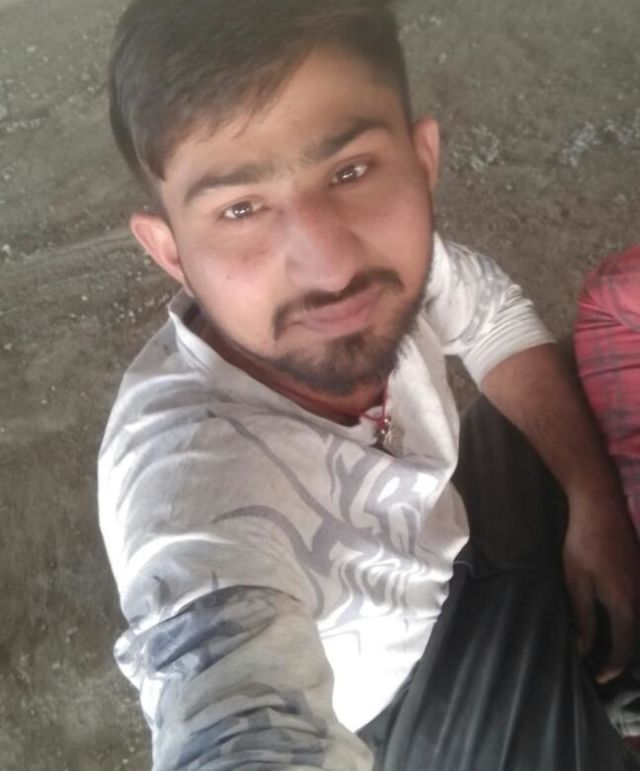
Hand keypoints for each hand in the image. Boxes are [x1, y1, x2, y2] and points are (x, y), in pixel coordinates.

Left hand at [563, 487, 639, 681]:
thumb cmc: (584, 545)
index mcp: (626, 605)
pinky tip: (613, 620)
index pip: (623, 648)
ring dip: (625, 637)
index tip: (599, 678)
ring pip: (637, 622)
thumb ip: (584, 618)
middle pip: (634, 637)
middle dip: (620, 656)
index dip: (611, 667)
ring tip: (605, 648)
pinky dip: (627, 619)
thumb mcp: (577, 584)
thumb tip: (583, 649)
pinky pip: (637, 605)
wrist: (600, 507)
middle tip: (601, 667)